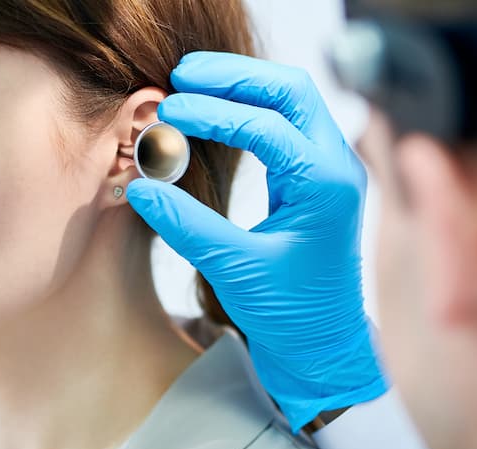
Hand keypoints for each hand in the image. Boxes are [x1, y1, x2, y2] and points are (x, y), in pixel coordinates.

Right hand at [127, 51, 387, 431]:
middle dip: (235, 76)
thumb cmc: (289, 314)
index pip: (266, 125)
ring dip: (242, 86)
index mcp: (326, 185)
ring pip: (290, 101)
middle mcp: (336, 166)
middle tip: (181, 75)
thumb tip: (140, 186)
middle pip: (289, 90)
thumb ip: (186, 225)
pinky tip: (212, 115)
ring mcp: (328, 169)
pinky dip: (248, 110)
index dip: (212, 113)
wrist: (322, 345)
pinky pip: (284, 126)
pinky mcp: (312, 179)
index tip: (168, 112)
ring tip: (191, 84)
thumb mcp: (234, 269)